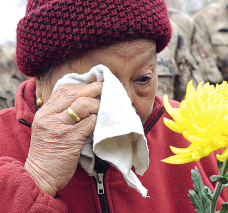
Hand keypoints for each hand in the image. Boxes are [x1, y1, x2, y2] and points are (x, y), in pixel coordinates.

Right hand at [24, 82, 101, 196]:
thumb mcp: (48, 128)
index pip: (63, 90)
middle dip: (93, 89)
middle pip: (74, 93)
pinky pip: (89, 123)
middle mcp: (50, 117)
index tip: (94, 85)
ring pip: (83, 105)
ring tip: (105, 106)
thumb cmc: (48, 152)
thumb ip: (60, 114)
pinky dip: (98, 120)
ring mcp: (60, 127)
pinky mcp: (71, 139)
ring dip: (97, 104)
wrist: (41, 176)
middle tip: (105, 88)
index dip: (81, 85)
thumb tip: (84, 101)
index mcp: (44, 112)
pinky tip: (102, 121)